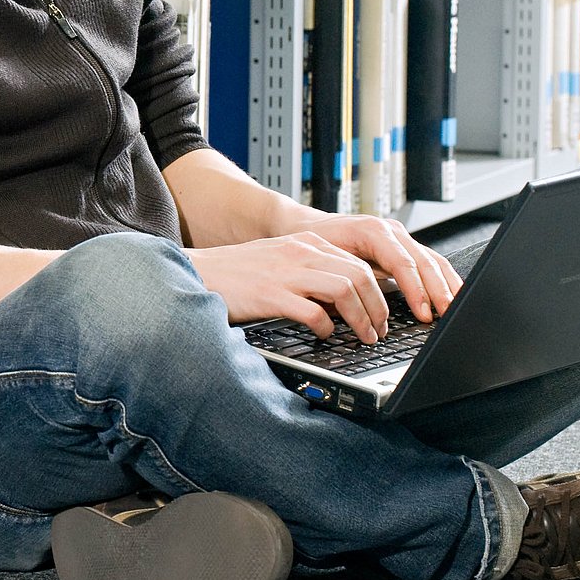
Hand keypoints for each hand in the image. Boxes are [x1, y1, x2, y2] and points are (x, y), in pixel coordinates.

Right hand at [188, 233, 392, 342]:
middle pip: (360, 275)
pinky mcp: (271, 295)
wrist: (199, 271)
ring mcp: (286, 272)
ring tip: (363, 336)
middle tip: (379, 330)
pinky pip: (314, 312)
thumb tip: (345, 298)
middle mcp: (300, 252)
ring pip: (345, 290)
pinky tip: (324, 335)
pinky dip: (327, 328)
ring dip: (362, 318)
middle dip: (378, 307)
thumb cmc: (238, 272)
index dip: (379, 291)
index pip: (358, 262)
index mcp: (305, 242)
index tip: (381, 313)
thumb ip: (312, 271)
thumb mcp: (281, 261)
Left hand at [278, 210, 461, 324]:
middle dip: (439, 290)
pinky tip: (452, 294)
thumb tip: (363, 307)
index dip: (416, 290)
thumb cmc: (315, 242)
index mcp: (373, 231)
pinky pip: (429, 261)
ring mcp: (399, 237)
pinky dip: (442, 279)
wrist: (307, 226)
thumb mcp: (328, 260)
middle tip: (447, 314)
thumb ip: (349, 279)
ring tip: (456, 308)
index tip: (423, 313)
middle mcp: (391, 231)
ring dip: (446, 285)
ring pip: (432, 260)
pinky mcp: (402, 247)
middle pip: (424, 261)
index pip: (403, 263)